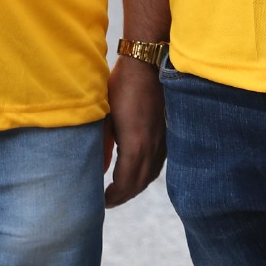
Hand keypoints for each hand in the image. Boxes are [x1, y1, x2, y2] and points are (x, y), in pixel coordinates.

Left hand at [103, 55, 165, 207]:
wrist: (148, 64)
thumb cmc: (121, 86)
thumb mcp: (104, 115)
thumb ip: (102, 144)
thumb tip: (99, 166)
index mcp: (135, 145)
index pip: (124, 183)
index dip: (113, 197)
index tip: (101, 201)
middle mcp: (152, 148)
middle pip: (139, 184)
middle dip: (123, 196)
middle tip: (108, 201)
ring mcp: (163, 142)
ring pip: (150, 175)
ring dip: (135, 187)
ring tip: (120, 190)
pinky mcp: (167, 134)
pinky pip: (158, 164)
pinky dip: (146, 174)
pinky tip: (137, 172)